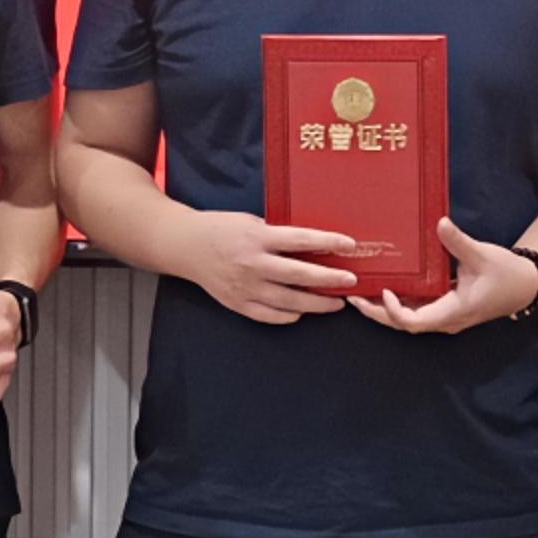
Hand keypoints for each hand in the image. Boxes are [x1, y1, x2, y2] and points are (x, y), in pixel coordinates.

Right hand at [190, 208, 364, 324]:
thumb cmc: (222, 228)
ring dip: (316, 303)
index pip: (301, 239)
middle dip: (329, 279)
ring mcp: (245, 287)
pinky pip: (269, 315)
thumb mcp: (251, 222)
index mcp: (258, 237)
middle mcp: (253, 264)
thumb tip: (313, 245)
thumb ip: (277, 235)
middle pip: (299, 275)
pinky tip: (302, 312)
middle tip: (351, 281)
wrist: (186, 246)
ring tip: (336, 303)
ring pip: (288, 301)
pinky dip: (289, 315)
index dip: (328, 242)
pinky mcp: (237, 303)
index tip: (350, 245)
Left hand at [356, 219, 537, 335]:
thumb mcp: (482, 256)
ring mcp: (445, 315)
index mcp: (452, 311)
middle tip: (352, 296)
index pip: (413, 322)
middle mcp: (445, 319)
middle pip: (403, 324)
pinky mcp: (446, 307)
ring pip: (408, 318)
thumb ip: (459, 242)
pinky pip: (417, 309)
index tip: (384, 290)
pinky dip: (399, 301)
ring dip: (384, 308)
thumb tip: (440, 223)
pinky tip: (386, 287)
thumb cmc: (506, 274)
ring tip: (360, 292)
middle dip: (376, 312)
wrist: (526, 285)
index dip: (393, 310)